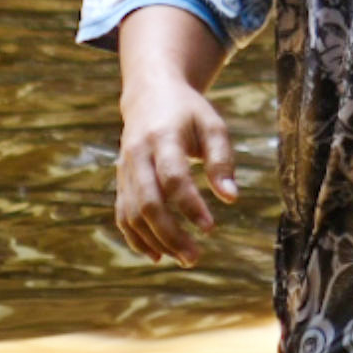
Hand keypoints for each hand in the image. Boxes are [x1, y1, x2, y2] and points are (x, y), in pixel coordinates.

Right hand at [115, 75, 237, 265]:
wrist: (150, 94)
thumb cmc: (189, 112)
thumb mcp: (212, 125)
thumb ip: (222, 160)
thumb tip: (231, 198)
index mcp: (163, 136)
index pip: (173, 177)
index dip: (190, 205)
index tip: (210, 228)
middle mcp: (137, 154)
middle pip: (147, 202)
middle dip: (169, 234)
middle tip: (194, 257)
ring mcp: (125, 169)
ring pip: (132, 213)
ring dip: (155, 241)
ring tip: (184, 258)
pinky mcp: (120, 180)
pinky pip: (122, 215)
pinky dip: (136, 238)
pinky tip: (158, 255)